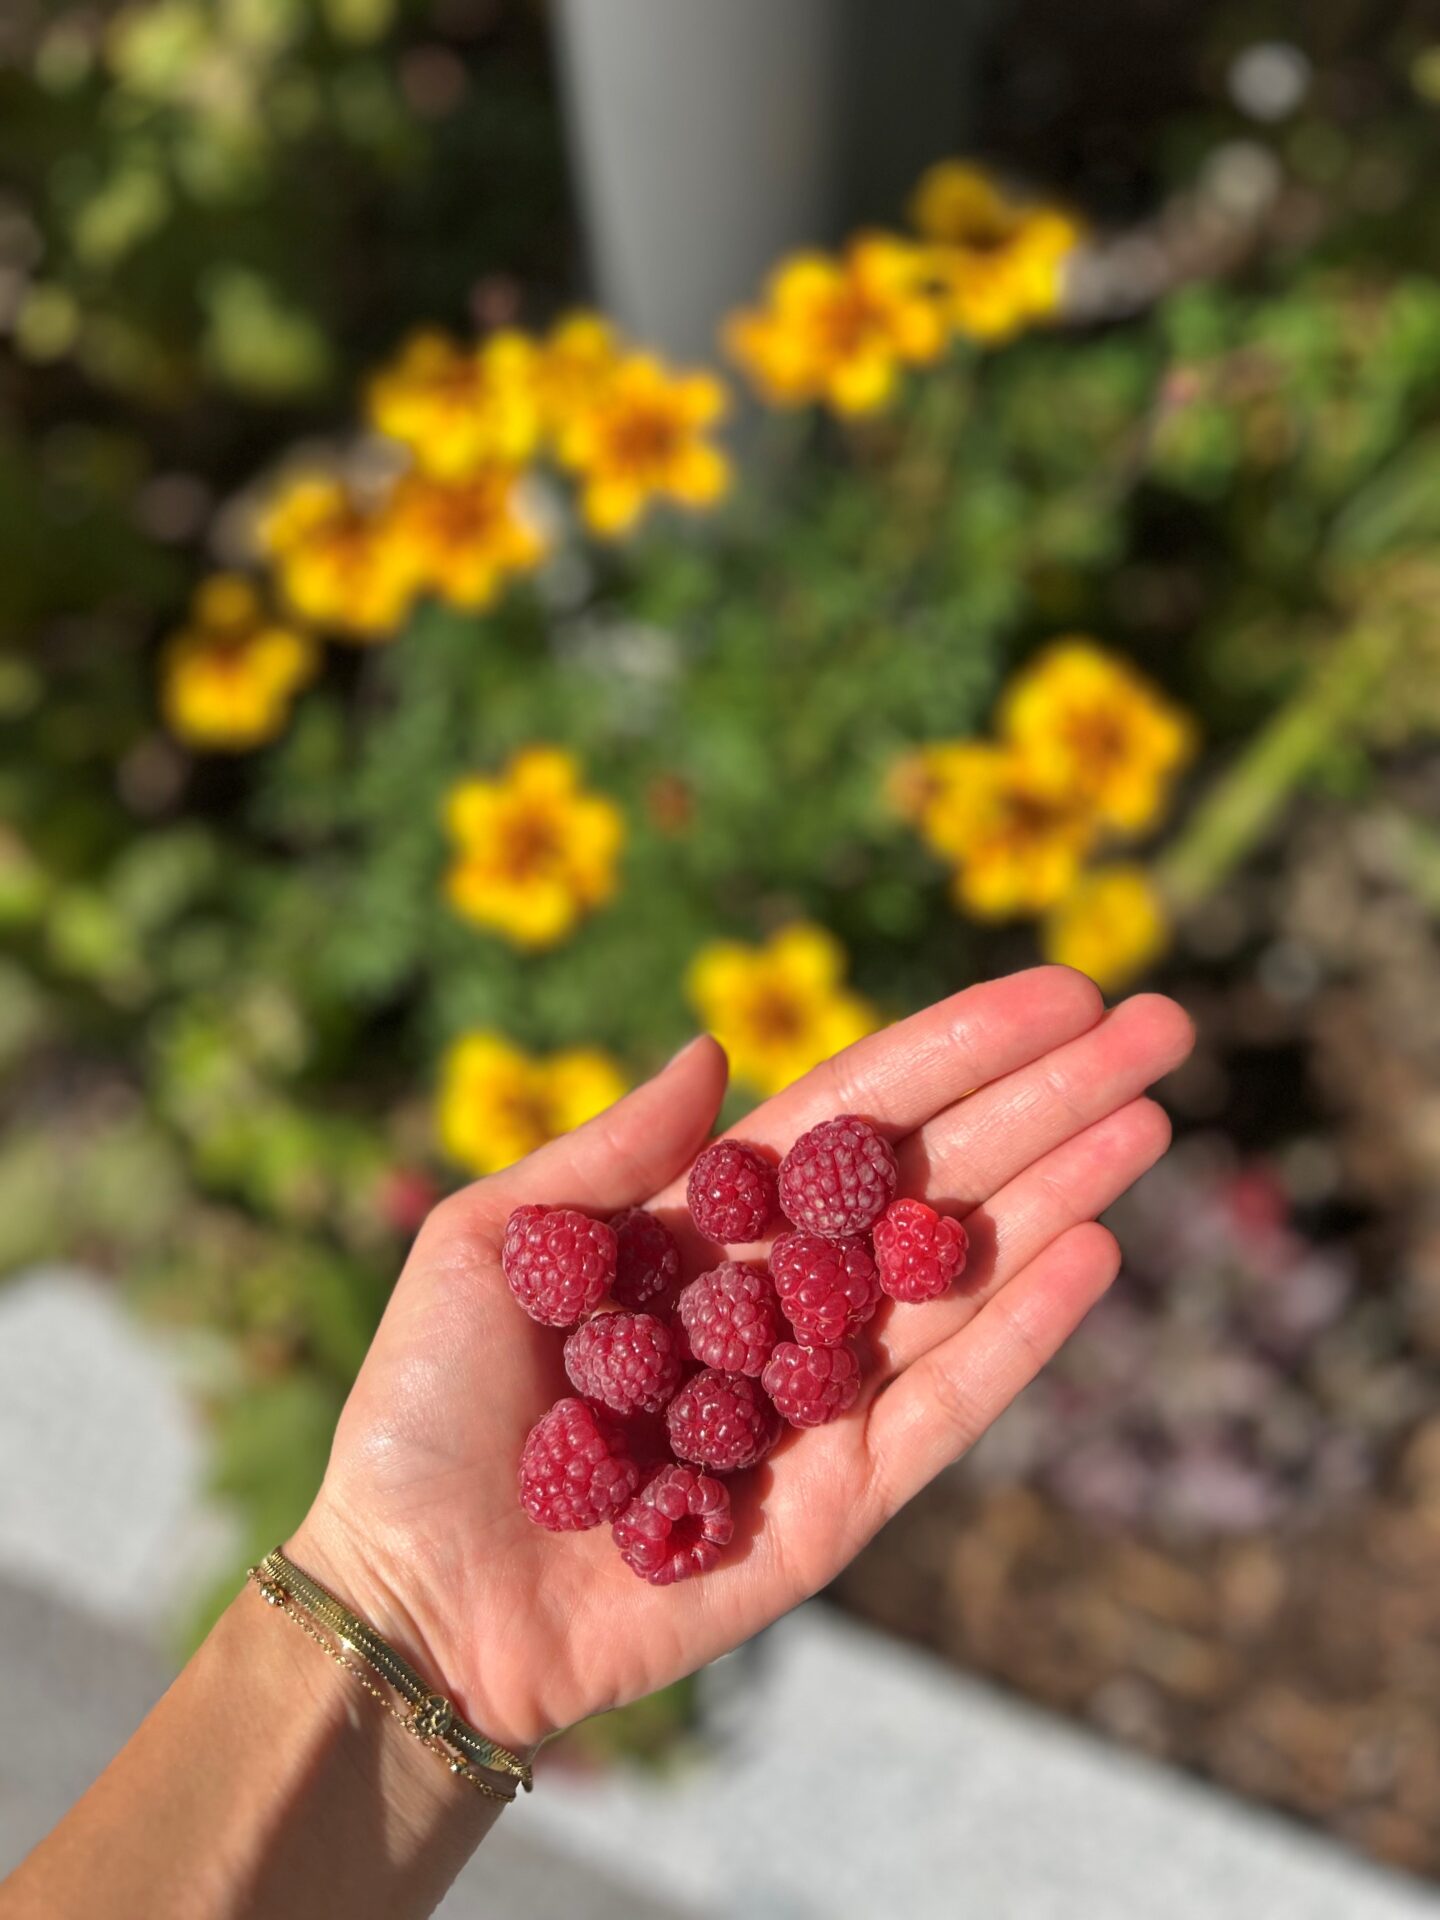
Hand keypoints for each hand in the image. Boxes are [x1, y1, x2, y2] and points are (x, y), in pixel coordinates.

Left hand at [292, 967, 1191, 1755]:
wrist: (412, 1597)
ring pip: (962, 1275)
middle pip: (936, 1178)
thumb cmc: (426, 1414)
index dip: (957, 1049)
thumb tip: (716, 1052)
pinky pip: (947, 1405)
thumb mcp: (491, 1243)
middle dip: (1048, 1100)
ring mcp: (821, 1396)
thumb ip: (612, 1152)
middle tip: (1162, 1028)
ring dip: (1059, 1192)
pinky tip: (1090, 1250)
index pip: (856, 1114)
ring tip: (1151, 1114)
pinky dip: (1020, 1331)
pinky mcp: (842, 1497)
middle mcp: (782, 1299)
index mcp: (706, 1227)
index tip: (1057, 989)